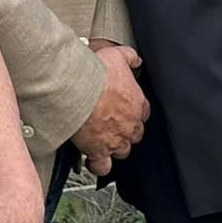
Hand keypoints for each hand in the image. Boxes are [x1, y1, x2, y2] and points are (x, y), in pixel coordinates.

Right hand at [71, 42, 149, 175]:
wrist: (78, 88)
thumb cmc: (97, 73)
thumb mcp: (117, 56)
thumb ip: (130, 57)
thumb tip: (136, 59)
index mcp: (137, 104)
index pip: (144, 113)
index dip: (135, 112)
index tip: (126, 110)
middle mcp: (130, 125)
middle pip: (135, 134)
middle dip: (126, 131)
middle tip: (114, 125)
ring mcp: (115, 140)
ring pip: (122, 151)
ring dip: (115, 148)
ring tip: (104, 142)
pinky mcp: (98, 151)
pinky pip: (103, 166)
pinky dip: (98, 165)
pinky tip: (92, 161)